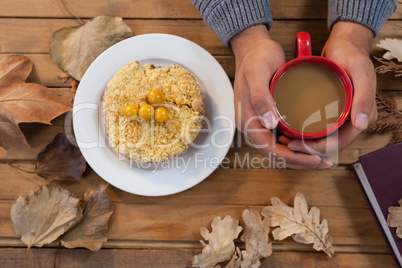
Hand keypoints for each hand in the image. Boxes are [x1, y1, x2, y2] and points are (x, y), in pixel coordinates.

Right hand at [230, 25, 327, 168]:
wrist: (252, 47)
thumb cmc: (256, 58)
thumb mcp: (257, 73)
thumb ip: (261, 98)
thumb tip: (269, 123)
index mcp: (246, 119)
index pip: (268, 149)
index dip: (291, 158)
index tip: (313, 159)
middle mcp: (251, 124)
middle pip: (274, 153)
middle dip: (298, 161)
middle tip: (323, 162)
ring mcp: (259, 121)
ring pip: (278, 147)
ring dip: (299, 155)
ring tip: (321, 157)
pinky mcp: (267, 115)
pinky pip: (280, 137)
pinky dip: (296, 144)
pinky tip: (311, 142)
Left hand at [288, 22, 377, 157]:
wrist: (344, 44)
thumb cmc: (352, 55)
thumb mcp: (359, 71)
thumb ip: (363, 96)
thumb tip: (362, 124)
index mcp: (363, 116)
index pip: (339, 143)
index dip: (317, 149)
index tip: (296, 145)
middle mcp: (353, 120)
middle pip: (329, 145)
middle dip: (308, 150)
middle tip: (286, 144)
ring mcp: (342, 116)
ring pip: (323, 140)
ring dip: (305, 145)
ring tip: (285, 140)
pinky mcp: (331, 111)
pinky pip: (319, 129)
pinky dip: (305, 134)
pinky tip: (290, 132)